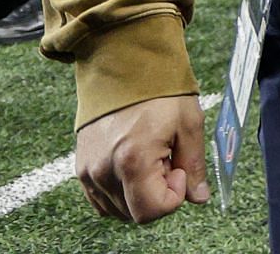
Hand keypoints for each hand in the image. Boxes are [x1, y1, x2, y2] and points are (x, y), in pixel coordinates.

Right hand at [75, 94, 209, 223]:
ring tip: (150, 156)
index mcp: (132, 160)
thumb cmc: (159, 91)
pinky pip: (101, 199)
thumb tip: (199, 197)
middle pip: (135, 213)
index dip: (174, 196)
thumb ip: (194, 165)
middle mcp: (103, 170)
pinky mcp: (81, 167)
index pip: (151, 211)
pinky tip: (134, 162)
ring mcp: (88, 171)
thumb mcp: (189, 123)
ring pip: (118, 209)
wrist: (123, 66)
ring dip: (139, 192)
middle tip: (166, 159)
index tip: (179, 168)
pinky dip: (121, 191)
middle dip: (158, 193)